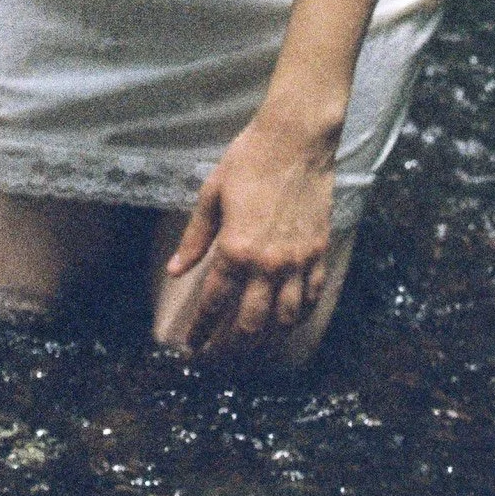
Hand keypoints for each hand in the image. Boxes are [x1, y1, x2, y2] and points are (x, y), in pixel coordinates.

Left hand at [163, 111, 339, 358]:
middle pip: (251, 323)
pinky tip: (290, 319)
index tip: (191, 347)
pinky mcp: (319, 252)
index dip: (201, 330)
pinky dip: (301, 314)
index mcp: (235, 249)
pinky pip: (312, 296)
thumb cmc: (248, 160)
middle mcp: (267, 263)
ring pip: (285, 318)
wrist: (296, 140)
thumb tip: (176, 270)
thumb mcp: (211, 195)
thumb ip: (195, 238)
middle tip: (220, 355)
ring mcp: (297, 261)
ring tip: (254, 345)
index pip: (214, 303)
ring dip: (267, 338)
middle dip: (232, 346)